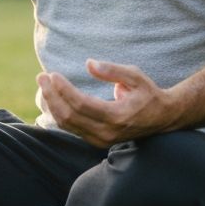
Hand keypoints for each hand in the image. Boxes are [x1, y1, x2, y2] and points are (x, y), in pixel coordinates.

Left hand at [36, 59, 177, 147]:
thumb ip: (112, 70)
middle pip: (69, 116)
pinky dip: (57, 113)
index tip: (52, 74)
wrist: (163, 119)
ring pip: (67, 125)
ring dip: (51, 105)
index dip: (63, 90)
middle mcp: (107, 132)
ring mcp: (101, 140)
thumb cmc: (148, 93)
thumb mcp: (136, 76)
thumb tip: (89, 64)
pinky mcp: (96, 141)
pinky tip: (50, 99)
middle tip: (41, 77)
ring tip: (42, 85)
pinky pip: (71, 128)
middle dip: (52, 96)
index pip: (81, 104)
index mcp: (117, 116)